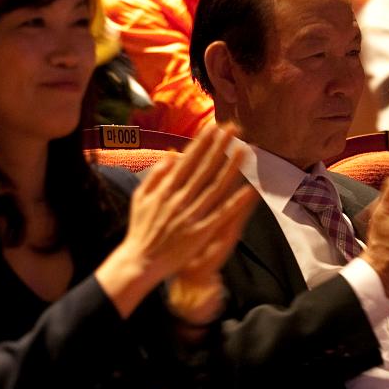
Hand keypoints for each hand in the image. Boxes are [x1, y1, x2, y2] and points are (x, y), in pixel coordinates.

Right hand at [96, 124, 257, 317]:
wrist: (140, 261)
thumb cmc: (140, 229)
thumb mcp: (141, 197)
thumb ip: (156, 175)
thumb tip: (172, 154)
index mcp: (166, 189)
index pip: (188, 160)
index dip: (202, 143)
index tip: (214, 127)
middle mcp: (180, 199)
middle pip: (204, 168)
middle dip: (220, 147)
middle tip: (234, 129)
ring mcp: (191, 216)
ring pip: (215, 187)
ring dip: (231, 168)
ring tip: (244, 149)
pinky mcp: (200, 233)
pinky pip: (221, 215)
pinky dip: (235, 202)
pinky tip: (249, 189)